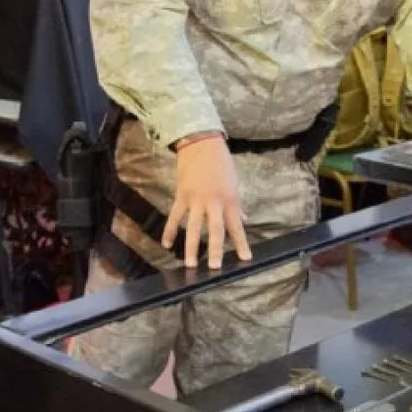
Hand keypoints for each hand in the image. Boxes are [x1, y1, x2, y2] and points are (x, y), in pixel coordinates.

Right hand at [164, 135, 250, 268]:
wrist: (201, 143)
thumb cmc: (221, 163)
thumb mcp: (234, 183)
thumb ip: (236, 204)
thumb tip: (242, 219)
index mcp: (230, 199)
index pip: (236, 225)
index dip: (241, 243)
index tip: (245, 258)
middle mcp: (214, 201)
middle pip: (214, 229)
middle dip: (215, 249)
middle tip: (214, 267)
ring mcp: (196, 199)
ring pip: (192, 227)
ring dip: (191, 246)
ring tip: (190, 264)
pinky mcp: (182, 195)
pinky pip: (175, 216)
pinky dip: (169, 231)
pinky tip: (166, 244)